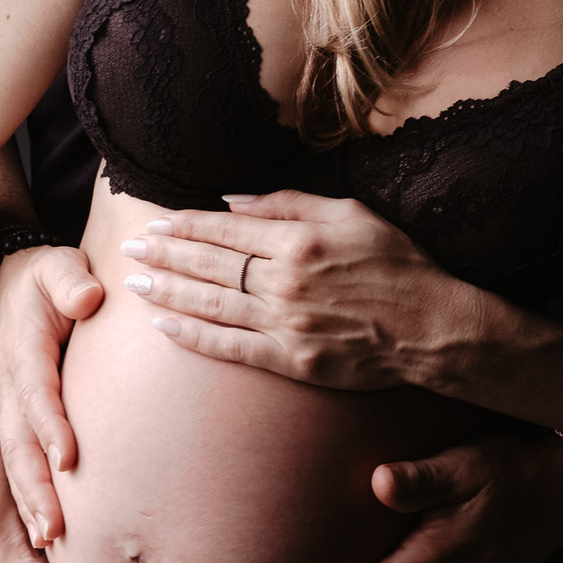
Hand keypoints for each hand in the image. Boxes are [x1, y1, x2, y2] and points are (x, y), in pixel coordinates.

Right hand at [0, 244, 103, 548]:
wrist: (13, 283)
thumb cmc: (47, 278)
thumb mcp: (57, 265)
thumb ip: (70, 279)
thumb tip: (89, 297)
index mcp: (22, 351)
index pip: (36, 393)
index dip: (50, 426)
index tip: (69, 458)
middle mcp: (10, 387)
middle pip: (19, 444)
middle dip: (34, 488)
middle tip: (53, 528)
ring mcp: (9, 407)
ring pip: (16, 462)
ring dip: (31, 501)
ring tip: (48, 540)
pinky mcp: (17, 420)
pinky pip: (21, 463)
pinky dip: (30, 498)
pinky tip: (47, 533)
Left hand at [119, 191, 468, 390]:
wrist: (432, 327)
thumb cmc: (398, 263)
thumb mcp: (351, 213)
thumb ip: (289, 203)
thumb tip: (233, 201)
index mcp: (298, 240)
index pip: (226, 230)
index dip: (186, 226)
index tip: (156, 223)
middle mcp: (285, 282)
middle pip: (210, 265)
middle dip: (165, 255)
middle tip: (130, 249)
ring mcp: (286, 324)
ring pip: (212, 305)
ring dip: (169, 293)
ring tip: (136, 285)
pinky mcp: (292, 360)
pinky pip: (231, 348)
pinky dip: (195, 337)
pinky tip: (166, 328)